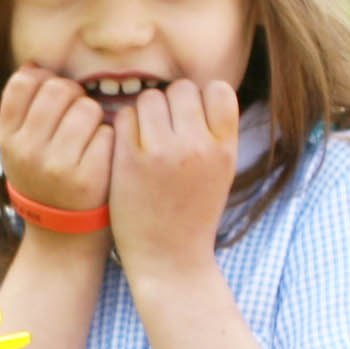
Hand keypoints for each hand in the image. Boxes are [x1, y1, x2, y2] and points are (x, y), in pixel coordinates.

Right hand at [0, 67, 112, 221]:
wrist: (63, 236)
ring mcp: (57, 165)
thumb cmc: (47, 180)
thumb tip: (36, 67)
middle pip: (59, 89)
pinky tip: (102, 156)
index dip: (45, 81)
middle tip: (79, 116)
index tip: (54, 99)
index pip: (23, 82)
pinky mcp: (89, 177)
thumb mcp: (21, 149)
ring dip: (96, 118)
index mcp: (8, 139)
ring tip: (90, 137)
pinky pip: (107, 133)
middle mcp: (27, 151)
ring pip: (87, 108)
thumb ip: (25, 110)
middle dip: (75, 96)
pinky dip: (110, 141)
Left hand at [106, 79, 240, 279]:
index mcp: (225, 147)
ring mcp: (163, 152)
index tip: (192, 117)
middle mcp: (197, 146)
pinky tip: (128, 147)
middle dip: (170, 103)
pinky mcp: (130, 161)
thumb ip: (216, 133)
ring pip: (150, 97)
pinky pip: (125, 117)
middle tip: (163, 130)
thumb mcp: (222, 171)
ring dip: (145, 111)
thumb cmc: (194, 213)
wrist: (170, 259)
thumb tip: (200, 92)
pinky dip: (124, 126)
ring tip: (146, 138)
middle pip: (181, 89)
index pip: (217, 90)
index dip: (201, 97)